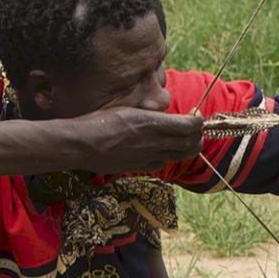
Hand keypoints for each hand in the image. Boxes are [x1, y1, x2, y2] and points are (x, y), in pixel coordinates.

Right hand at [76, 106, 204, 173]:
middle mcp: (153, 142)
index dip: (197, 122)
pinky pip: (161, 164)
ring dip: (187, 149)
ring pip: (178, 156)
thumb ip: (150, 115)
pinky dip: (167, 157)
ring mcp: (147, 157)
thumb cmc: (99, 121)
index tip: (197, 117)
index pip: (188, 126)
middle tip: (196, 131)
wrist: (81, 144)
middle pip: (189, 143)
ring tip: (187, 142)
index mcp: (151, 123)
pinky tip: (162, 152)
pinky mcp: (138, 167)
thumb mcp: (127, 109)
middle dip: (197, 137)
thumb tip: (166, 117)